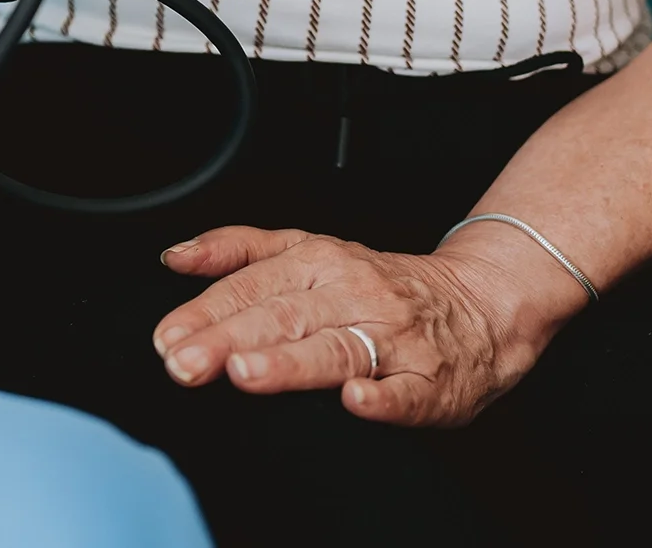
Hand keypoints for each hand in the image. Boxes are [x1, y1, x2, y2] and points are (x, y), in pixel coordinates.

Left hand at [150, 225, 588, 427]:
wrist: (482, 302)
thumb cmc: (380, 283)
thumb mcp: (306, 248)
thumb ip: (238, 250)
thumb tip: (175, 256)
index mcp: (318, 262)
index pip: (253, 286)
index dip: (207, 312)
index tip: (168, 337)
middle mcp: (353, 294)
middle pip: (285, 316)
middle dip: (230, 340)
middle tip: (187, 362)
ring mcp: (394, 338)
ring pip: (338, 349)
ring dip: (291, 361)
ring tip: (247, 372)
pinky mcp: (431, 381)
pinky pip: (406, 391)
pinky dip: (382, 398)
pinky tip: (356, 402)